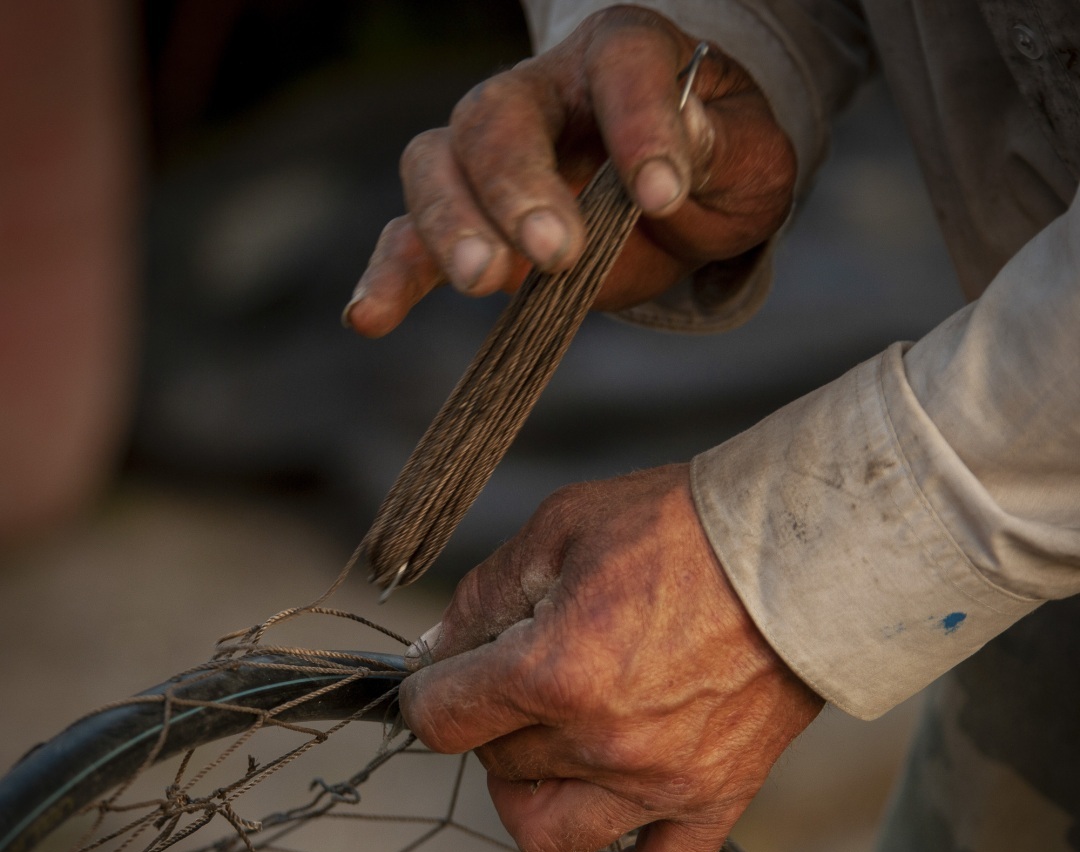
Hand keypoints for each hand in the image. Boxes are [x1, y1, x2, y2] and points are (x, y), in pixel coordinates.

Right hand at [345, 6, 795, 337]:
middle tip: (556, 253)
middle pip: (497, 118)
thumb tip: (679, 147)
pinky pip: (410, 235)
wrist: (674, 199)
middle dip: (518, 188)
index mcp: (623, 55)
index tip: (662, 195)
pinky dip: (391, 274)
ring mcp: (490, 156)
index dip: (639, 126)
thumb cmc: (714, 166)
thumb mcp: (748, 157)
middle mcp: (541, 93)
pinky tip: (372, 316)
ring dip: (450, 225)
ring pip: (436, 164)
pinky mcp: (468, 219)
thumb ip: (717, 147)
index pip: (621, 67)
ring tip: (484, 282)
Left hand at [399, 464, 822, 851]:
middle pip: (495, 764)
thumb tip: (433, 653)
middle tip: (516, 675)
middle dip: (489, 720)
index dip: (426, 694)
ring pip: (547, 834)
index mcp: (554, 670)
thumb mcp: (562, 527)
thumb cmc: (681, 527)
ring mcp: (661, 782)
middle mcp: (602, 742)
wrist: (799, 550)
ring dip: (526, 796)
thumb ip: (484, 595)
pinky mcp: (715, 799)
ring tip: (541, 752)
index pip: (443, 719)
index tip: (438, 678)